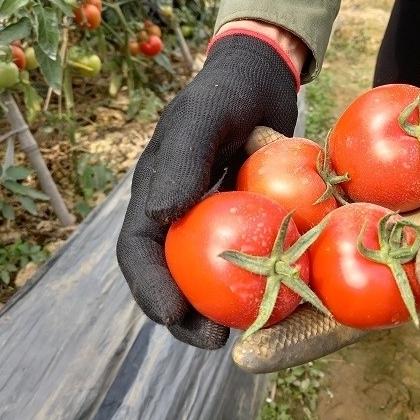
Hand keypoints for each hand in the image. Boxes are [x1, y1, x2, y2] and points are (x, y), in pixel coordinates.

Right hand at [117, 28, 300, 348]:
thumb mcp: (204, 117)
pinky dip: (254, 280)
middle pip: (170, 275)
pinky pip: (244, 258)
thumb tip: (162, 214)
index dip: (148, 288)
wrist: (262, 81)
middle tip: (216, 339)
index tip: (173, 315)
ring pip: (206, 275)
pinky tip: (281, 295)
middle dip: (184, 314)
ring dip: (219, 307)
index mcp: (154, 193)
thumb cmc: (226, 92)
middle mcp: (177, 213)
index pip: (138, 250)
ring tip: (246, 330)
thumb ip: (182, 159)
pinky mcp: (242, 220)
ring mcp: (210, 219)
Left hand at [231, 15, 419, 370]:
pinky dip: (279, 157)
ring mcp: (344, 218)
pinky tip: (250, 139)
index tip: (243, 355)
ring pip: (289, 224)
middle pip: (294, 280)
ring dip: (250, 218)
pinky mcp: (342, 182)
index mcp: (380, 290)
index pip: (331, 326)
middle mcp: (353, 258)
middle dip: (247, 287)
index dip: (290, 342)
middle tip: (196, 293)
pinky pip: (304, 174)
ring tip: (199, 212)